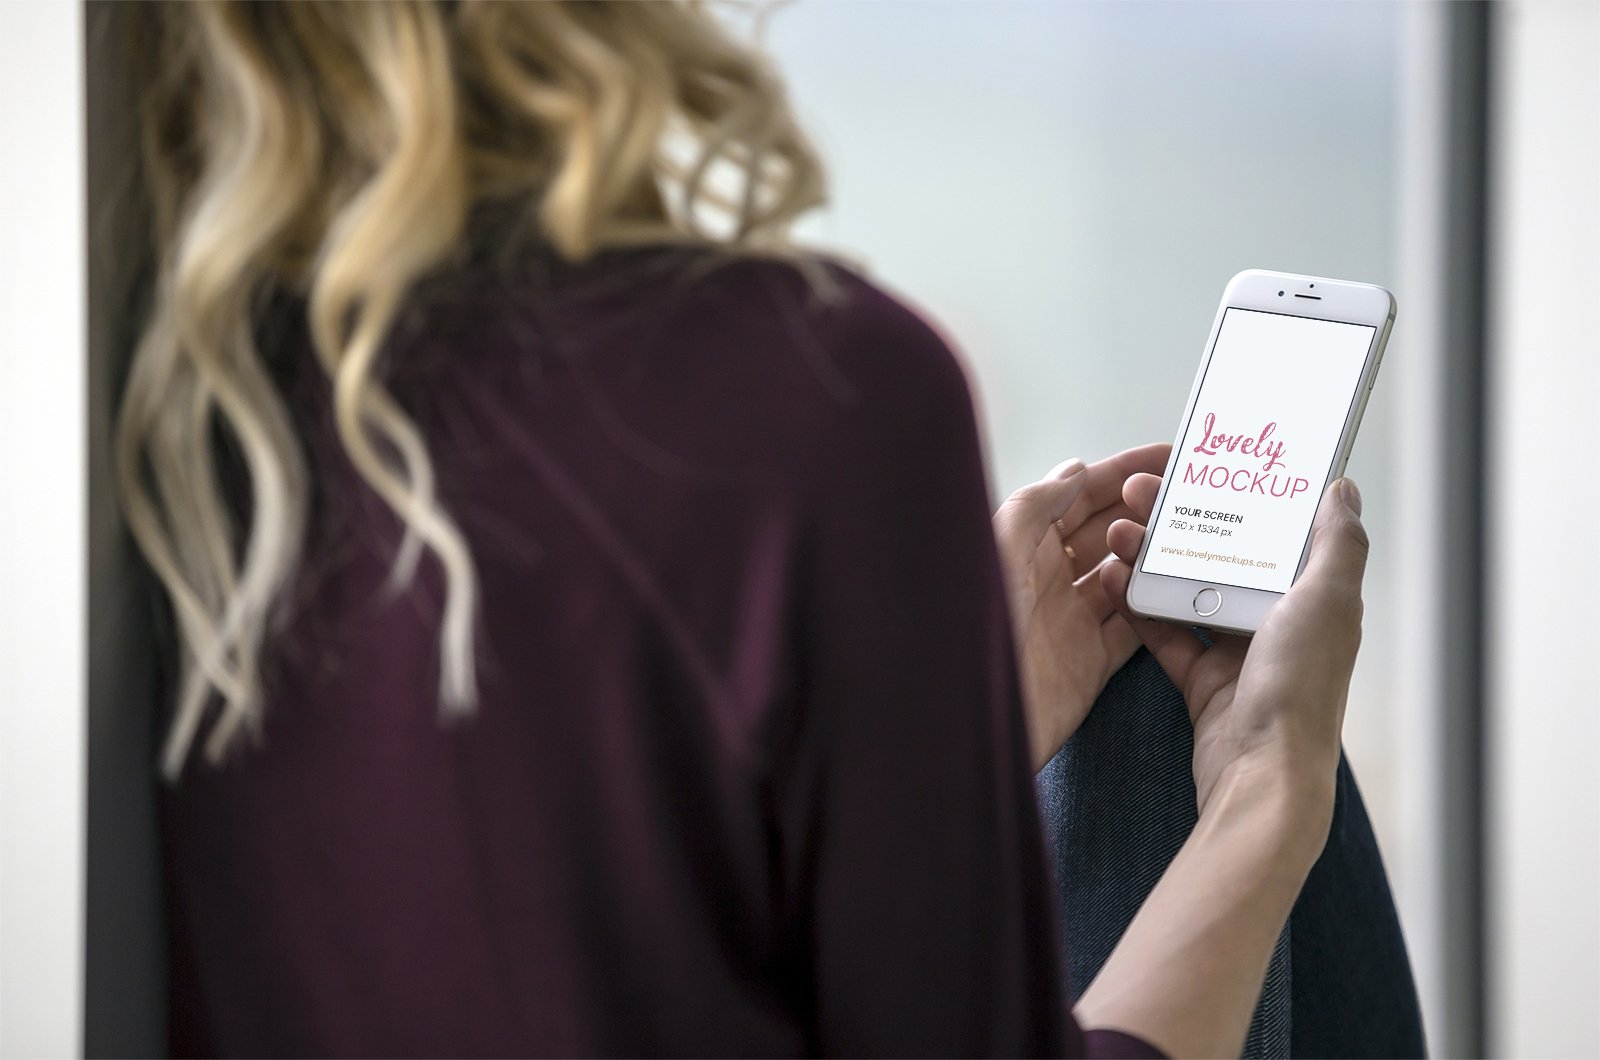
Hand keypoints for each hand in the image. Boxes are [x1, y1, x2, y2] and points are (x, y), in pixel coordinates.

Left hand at [993, 444, 1170, 770]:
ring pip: (1127, 577)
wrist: (964, 719)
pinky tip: (1181, 590)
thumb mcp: (999, 548)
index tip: (1167, 457)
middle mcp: (1048, 578)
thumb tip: (1074, 469)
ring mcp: (1072, 620)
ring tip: (1196, 537)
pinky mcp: (1091, 663)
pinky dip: (1158, 610)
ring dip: (1157, 558)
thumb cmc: (969, 629)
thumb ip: (1037, 506)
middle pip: (1109, 532)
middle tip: (1195, 496)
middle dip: (1147, 510)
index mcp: (1023, 544)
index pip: (1081, 496)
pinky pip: (1135, 629)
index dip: (1123, 473)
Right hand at [1074, 477, 1367, 1058]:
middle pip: (1227, 557)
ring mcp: (1241, 654)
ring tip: (1123, 531)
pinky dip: (1144, 609)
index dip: (1242, 498)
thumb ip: (1337, 543)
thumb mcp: (1325, 601)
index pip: (1277, 533)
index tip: (1206, 468)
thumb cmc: (1299, 691)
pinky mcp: (1204, 682)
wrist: (1260, 774)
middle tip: (1143, 493)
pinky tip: (1118, 581)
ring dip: (1156, 558)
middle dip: (1185, 522)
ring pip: (1193, 590)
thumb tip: (1343, 490)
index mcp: (1315, 599)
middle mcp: (1281, 624)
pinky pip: (1170, 635)